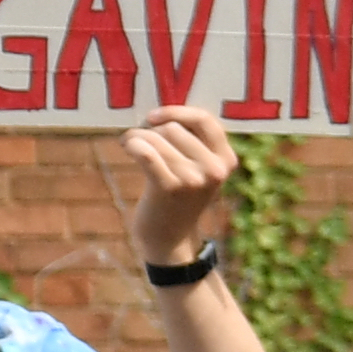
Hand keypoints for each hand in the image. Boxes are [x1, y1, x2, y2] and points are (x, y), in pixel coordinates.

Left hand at [118, 105, 233, 267]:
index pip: (205, 120)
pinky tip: (125, 145)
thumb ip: (193, 143)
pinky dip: (132, 143)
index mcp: (227, 160)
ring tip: (130, 144)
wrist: (169, 240)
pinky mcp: (169, 188)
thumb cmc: (177, 199)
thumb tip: (164, 111)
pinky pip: (147, 153)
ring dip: (136, 137)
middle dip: (150, 130)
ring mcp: (194, 179)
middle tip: (138, 140)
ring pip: (157, 138)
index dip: (176, 112)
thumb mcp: (198, 171)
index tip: (153, 116)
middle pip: (174, 128)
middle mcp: (215, 169)